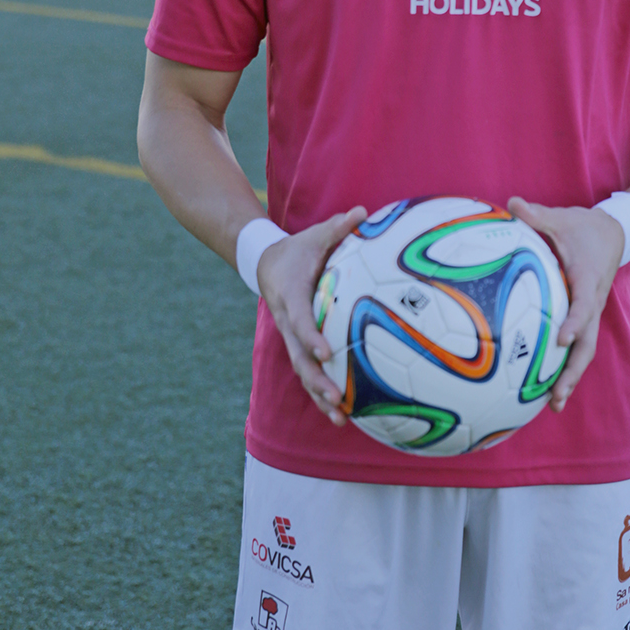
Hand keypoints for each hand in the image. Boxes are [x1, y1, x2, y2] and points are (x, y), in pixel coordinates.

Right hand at [256, 207, 367, 425]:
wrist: (266, 264)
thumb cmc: (298, 249)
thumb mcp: (314, 236)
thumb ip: (338, 227)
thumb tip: (363, 212)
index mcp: (292, 296)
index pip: (300, 320)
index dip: (310, 337)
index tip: (325, 351)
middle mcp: (289, 322)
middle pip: (299, 357)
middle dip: (316, 379)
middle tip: (336, 398)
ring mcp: (291, 337)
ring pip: (303, 371)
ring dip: (319, 394)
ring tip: (340, 418)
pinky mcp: (298, 345)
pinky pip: (310, 371)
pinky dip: (322, 392)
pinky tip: (343, 413)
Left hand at [507, 196, 624, 412]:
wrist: (615, 233)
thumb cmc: (583, 227)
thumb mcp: (561, 217)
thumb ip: (536, 214)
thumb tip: (511, 202)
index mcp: (588, 280)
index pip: (584, 305)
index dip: (574, 322)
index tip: (561, 338)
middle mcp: (592, 303)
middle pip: (586, 345)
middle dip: (572, 372)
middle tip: (556, 398)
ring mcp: (590, 314)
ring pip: (583, 352)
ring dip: (569, 378)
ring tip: (553, 406)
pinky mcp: (584, 318)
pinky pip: (576, 346)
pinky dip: (563, 367)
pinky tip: (542, 387)